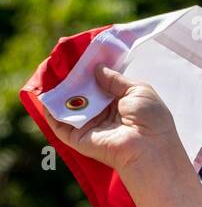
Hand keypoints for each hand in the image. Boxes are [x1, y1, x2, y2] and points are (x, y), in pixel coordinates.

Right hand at [40, 65, 181, 172]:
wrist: (150, 148)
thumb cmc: (151, 120)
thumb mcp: (138, 90)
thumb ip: (116, 79)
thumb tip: (96, 68)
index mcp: (120, 103)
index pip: (98, 85)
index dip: (88, 72)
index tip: (77, 57)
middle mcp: (104, 115)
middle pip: (82, 94)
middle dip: (71, 79)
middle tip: (58, 63)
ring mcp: (90, 127)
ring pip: (68, 106)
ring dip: (58, 91)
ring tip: (49, 74)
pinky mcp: (79, 138)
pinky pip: (60, 123)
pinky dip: (50, 110)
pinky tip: (45, 94)